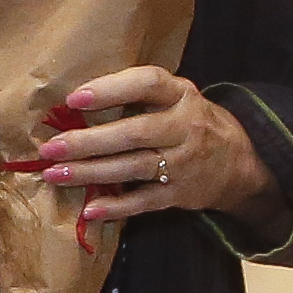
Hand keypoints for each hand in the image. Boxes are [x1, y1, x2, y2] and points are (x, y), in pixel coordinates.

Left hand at [34, 67, 278, 228]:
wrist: (242, 164)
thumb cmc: (192, 122)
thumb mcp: (177, 98)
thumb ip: (138, 97)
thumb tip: (75, 103)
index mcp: (181, 95)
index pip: (147, 84)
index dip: (110, 89)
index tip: (74, 98)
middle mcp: (185, 127)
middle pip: (134, 133)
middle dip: (89, 141)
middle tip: (51, 148)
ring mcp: (183, 163)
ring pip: (133, 168)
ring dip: (91, 172)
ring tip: (56, 174)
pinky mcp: (180, 194)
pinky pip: (144, 202)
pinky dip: (117, 207)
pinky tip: (90, 209)